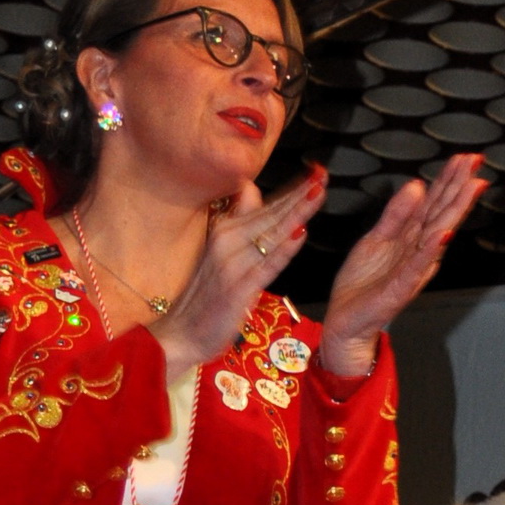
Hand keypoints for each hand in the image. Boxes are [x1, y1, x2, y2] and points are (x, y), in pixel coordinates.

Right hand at [152, 167, 325, 381]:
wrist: (181, 332)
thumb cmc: (206, 295)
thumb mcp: (222, 250)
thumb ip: (239, 220)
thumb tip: (251, 187)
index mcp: (225, 229)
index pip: (265, 205)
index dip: (292, 190)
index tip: (316, 173)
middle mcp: (226, 240)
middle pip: (270, 214)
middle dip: (299, 194)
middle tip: (323, 176)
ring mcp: (231, 264)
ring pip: (270, 234)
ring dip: (296, 213)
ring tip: (317, 194)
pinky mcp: (237, 289)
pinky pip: (265, 265)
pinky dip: (283, 249)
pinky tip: (299, 233)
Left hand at [317, 156, 486, 376]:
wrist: (347, 322)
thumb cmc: (363, 284)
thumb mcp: (376, 238)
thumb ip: (396, 213)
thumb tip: (417, 184)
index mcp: (411, 239)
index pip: (433, 204)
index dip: (448, 180)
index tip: (464, 158)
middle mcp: (417, 252)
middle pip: (441, 213)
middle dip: (459, 187)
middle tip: (476, 163)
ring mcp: (412, 270)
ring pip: (437, 234)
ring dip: (454, 211)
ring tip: (471, 188)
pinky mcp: (400, 288)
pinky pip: (417, 265)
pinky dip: (431, 249)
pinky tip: (443, 233)